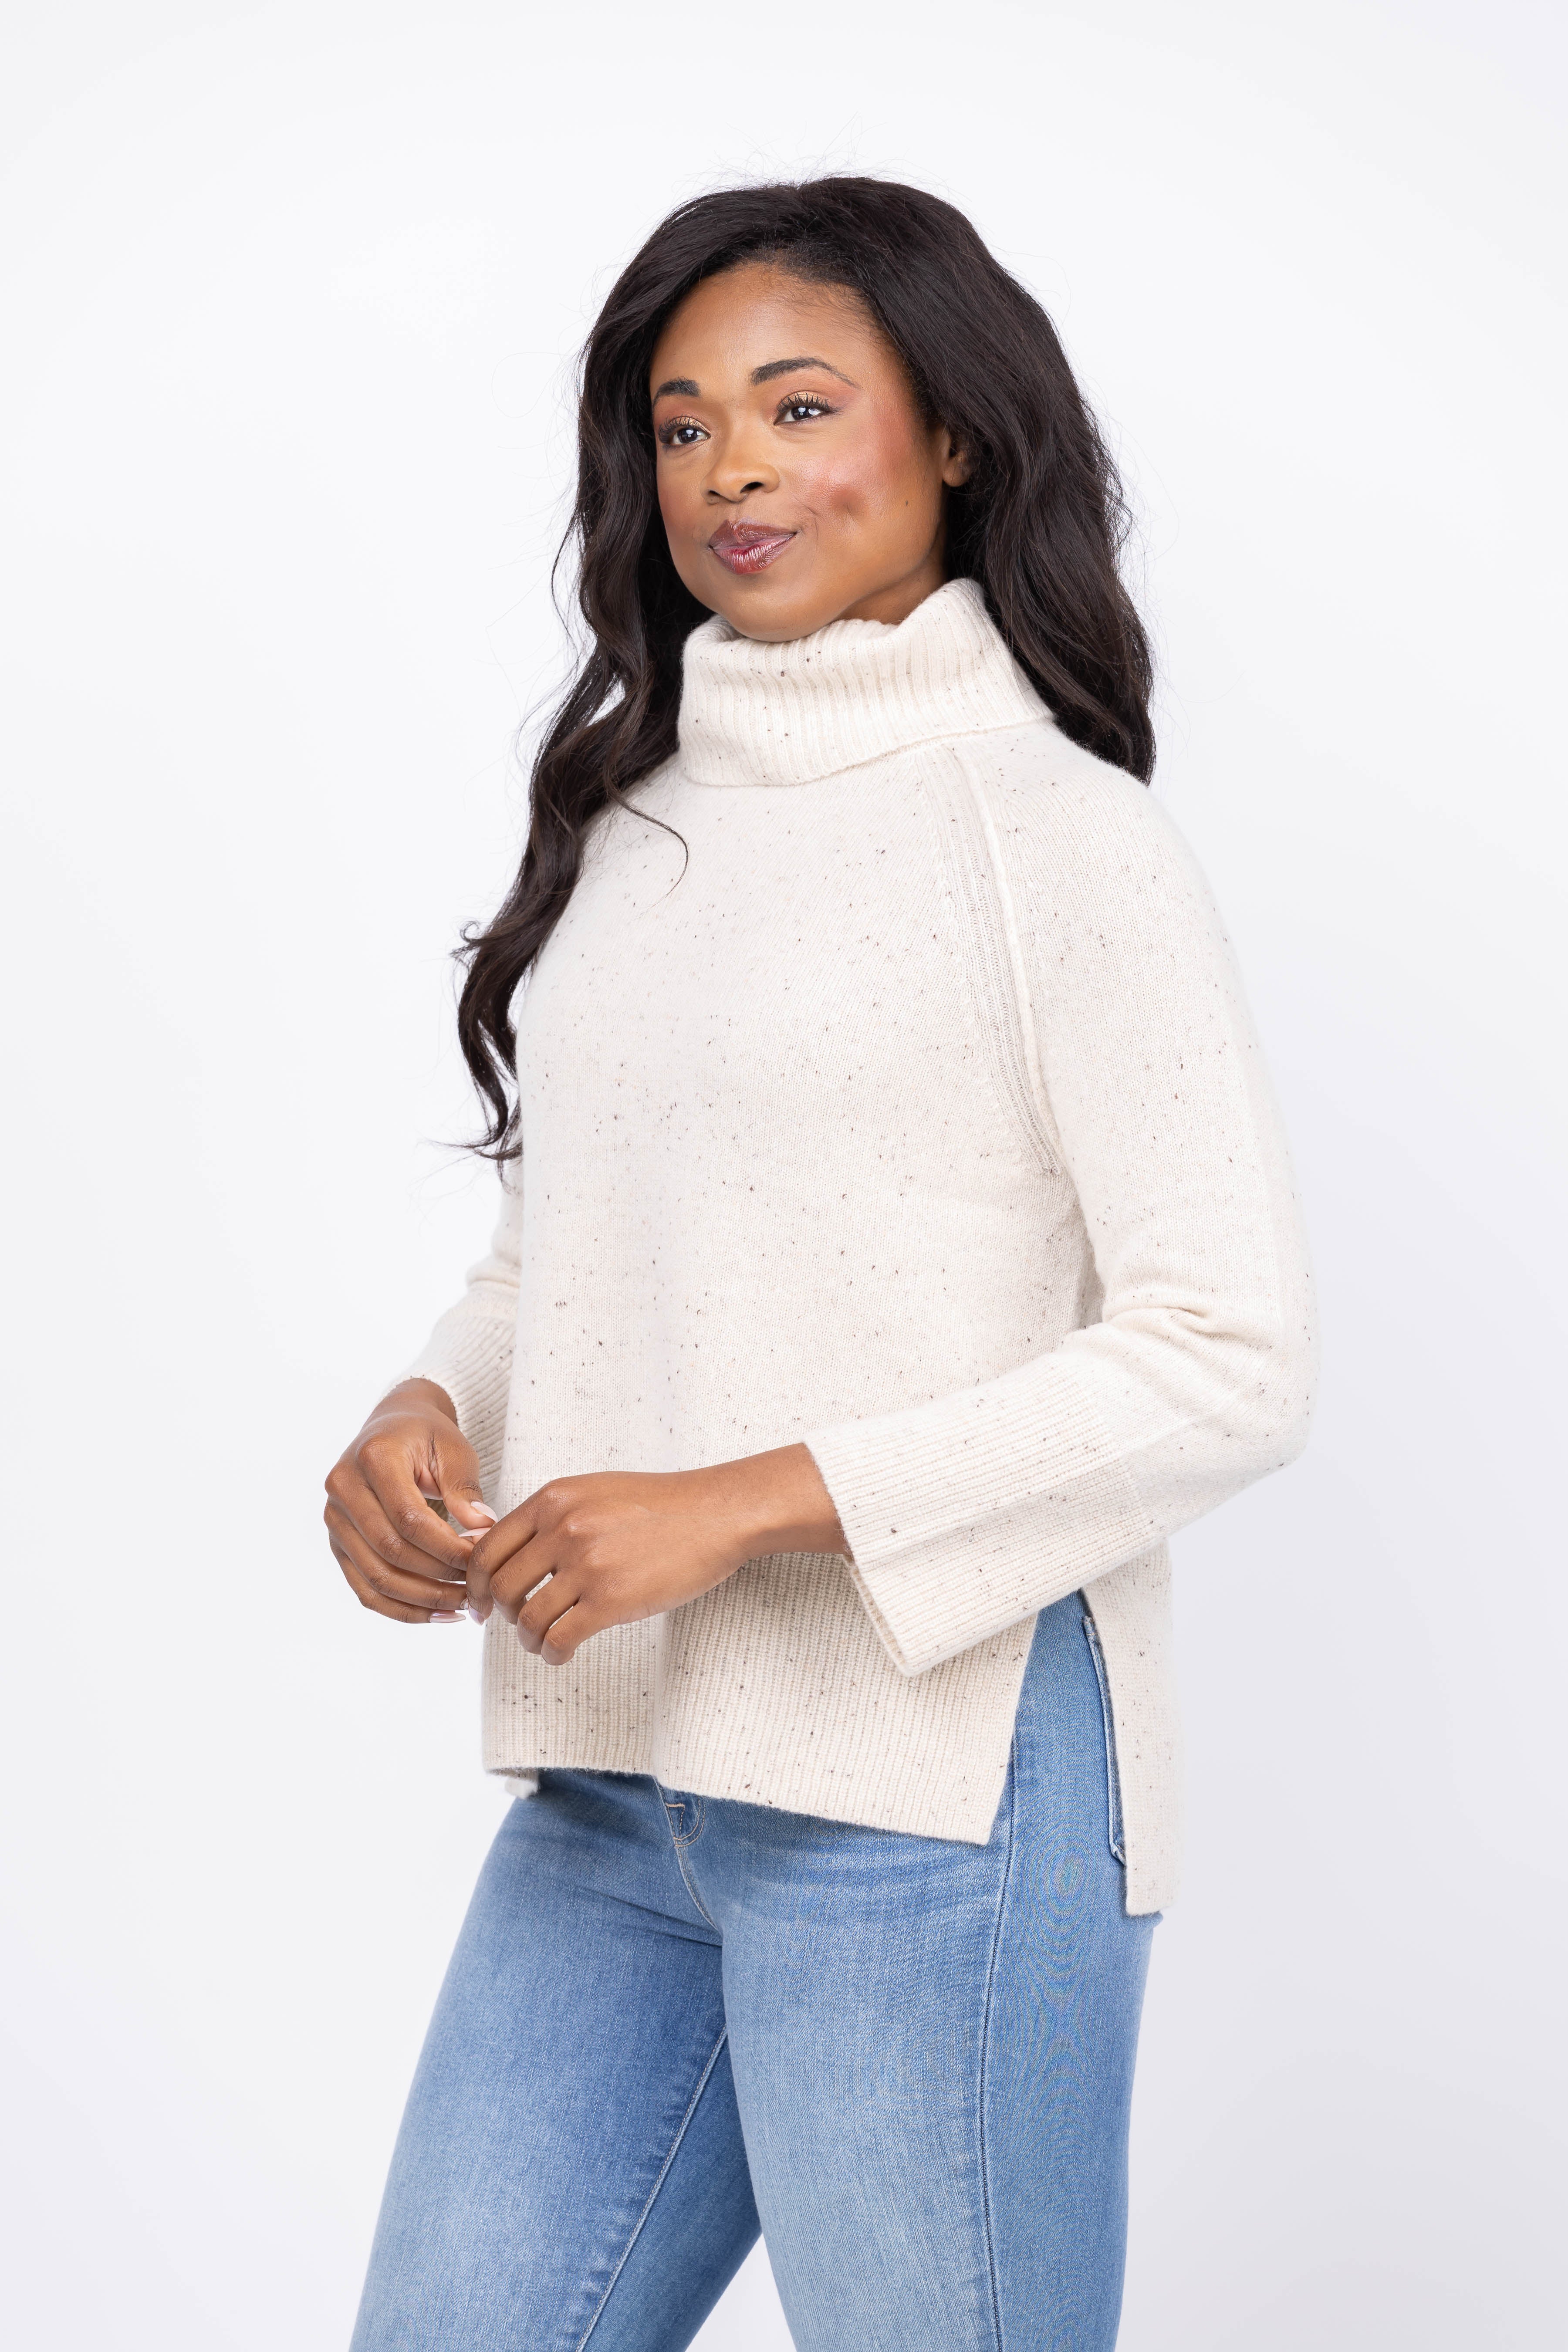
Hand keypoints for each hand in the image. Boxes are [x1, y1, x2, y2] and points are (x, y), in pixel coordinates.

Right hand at [325, 1379, 497, 1622]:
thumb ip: (465, 1488)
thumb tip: (483, 1530)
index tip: (483, 1557)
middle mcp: (343, 1488)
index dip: (447, 1546)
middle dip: (440, 1576)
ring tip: (466, 1604)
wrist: (393, 1427)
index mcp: (373, 1457)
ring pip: (376, 1578)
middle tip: (480, 1587)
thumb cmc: (428, 1437)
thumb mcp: (454, 1449)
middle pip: (391, 1550)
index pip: (408, 1518)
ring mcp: (335, 1519)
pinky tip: (441, 1614)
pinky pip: (365, 1589)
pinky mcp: (338, 1543)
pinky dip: (403, 1609)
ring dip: (424, 1600)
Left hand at [466, 1444, 846, 1664]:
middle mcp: (562, 1528)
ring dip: (528, 1639)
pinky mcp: (611, 1600)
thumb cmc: (658, 1505)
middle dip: (501, 1614)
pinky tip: (562, 1655)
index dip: (474, 1583)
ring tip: (543, 1643)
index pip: (486, 1548)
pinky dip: (553, 1654)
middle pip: (500, 1586)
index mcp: (553, 1499)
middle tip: (515, 1626)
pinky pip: (559, 1639)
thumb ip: (551, 1515)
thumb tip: (508, 1551)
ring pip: (528, 1618)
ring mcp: (586, 1564)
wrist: (715, 1514)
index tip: (480, 1603)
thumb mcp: (593, 1491)